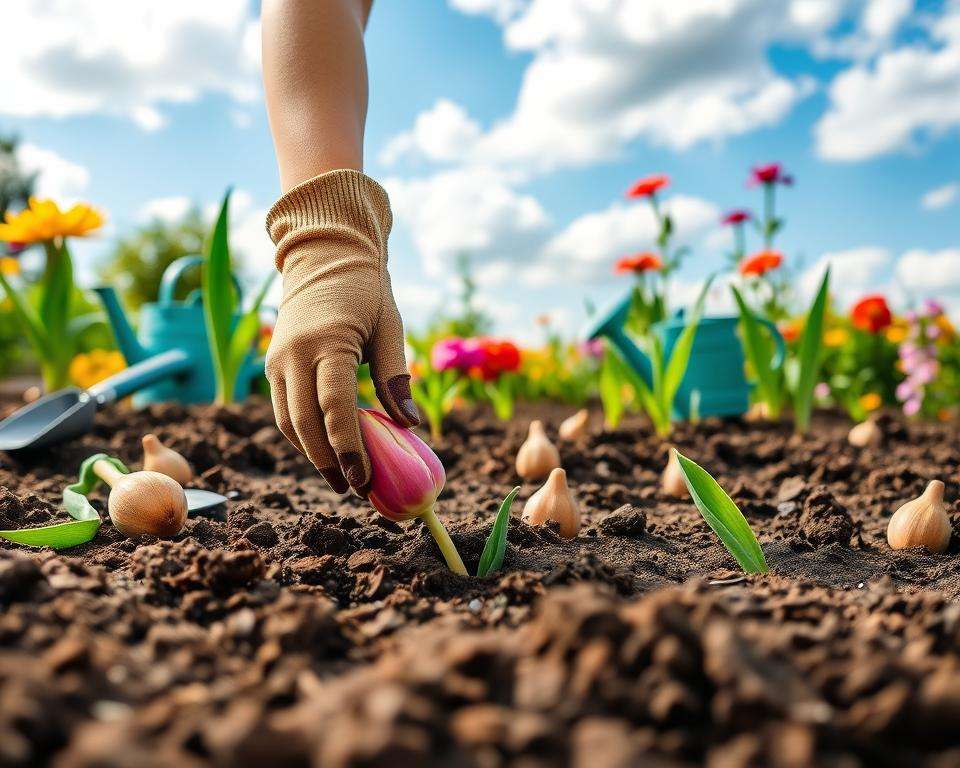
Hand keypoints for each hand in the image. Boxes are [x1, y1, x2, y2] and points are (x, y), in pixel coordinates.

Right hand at [265, 170, 418, 495]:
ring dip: (313, 455)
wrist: (325, 253)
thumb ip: (396, 378)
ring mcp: (278, 361)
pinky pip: (284, 410)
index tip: (365, 480)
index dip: (349, 450)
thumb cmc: (367, 290)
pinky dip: (303, 435)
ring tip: (342, 478)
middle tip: (356, 490)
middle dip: (330, 463)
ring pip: (289, 423)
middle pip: (306, 425)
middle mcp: (295, 355)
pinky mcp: (272, 365)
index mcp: (329, 344)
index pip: (336, 410)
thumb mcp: (390, 328)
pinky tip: (327, 450)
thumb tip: (412, 426)